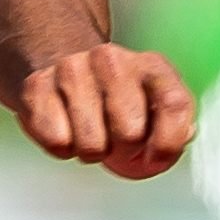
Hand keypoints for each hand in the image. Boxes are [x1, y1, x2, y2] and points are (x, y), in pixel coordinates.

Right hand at [16, 45, 195, 179]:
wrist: (58, 62)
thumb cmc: (114, 96)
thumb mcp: (154, 104)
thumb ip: (176, 124)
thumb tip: (183, 135)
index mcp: (152, 66)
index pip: (174, 104)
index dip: (169, 142)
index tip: (156, 159)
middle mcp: (113, 60)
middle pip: (130, 132)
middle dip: (125, 149)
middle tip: (117, 140)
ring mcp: (72, 69)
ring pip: (91, 144)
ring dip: (92, 150)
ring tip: (91, 132)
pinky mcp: (37, 86)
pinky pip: (57, 142)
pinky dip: (62, 147)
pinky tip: (66, 127)